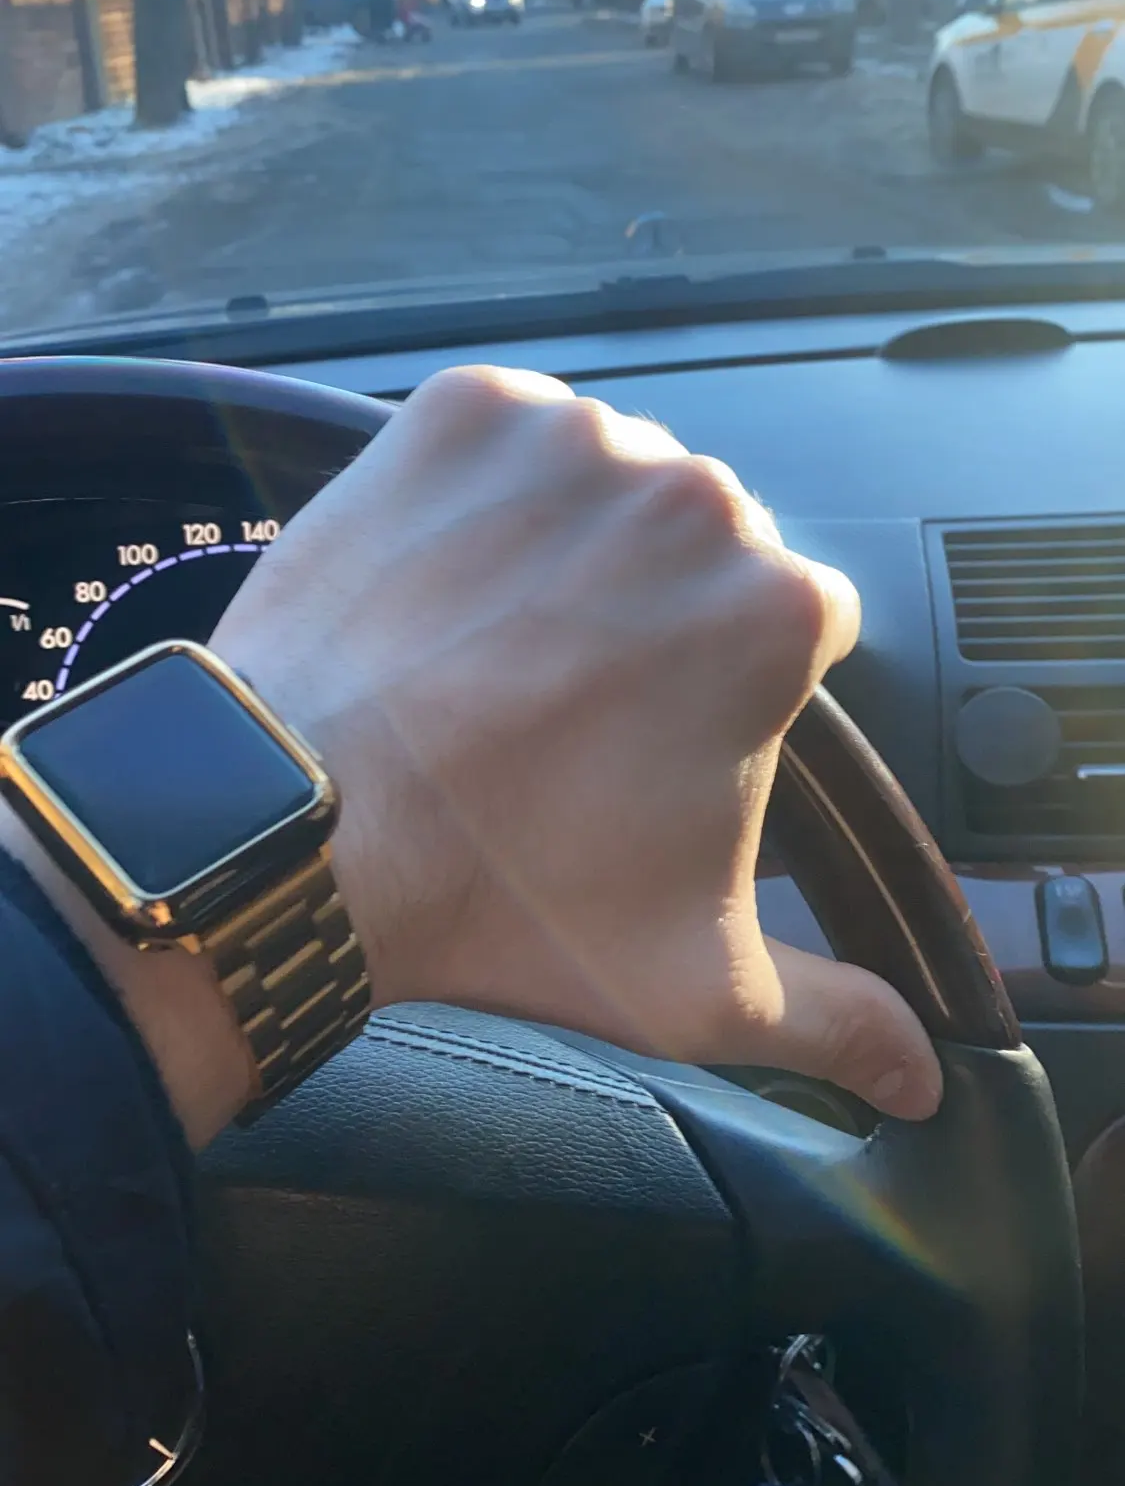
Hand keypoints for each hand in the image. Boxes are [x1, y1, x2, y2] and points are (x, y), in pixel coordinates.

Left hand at [212, 366, 941, 1120]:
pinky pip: (510, 434)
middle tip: (567, 702)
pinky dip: (487, 490)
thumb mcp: (696, 986)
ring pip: (609, 483)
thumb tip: (918, 1073)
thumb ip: (836, 1017)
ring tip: (498, 646)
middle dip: (655, 612)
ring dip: (572, 546)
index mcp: (774, 612)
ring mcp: (573, 440)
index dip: (731, 684)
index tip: (664, 730)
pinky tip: (451, 582)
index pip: (800, 620)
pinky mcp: (466, 412)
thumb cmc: (500, 899)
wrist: (303, 831)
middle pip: (703, 545)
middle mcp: (690, 499)